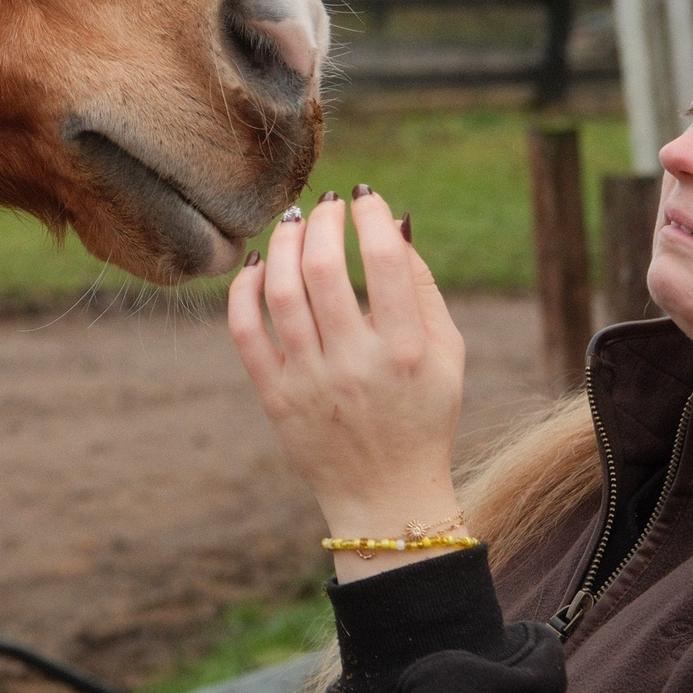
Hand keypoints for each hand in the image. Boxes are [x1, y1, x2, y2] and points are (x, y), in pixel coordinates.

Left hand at [226, 186, 466, 580]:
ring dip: (284, 245)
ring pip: (281, 293)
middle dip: (323, 223)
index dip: (370, 217)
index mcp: (407, 351)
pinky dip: (245, 290)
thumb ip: (423, 286)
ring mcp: (310, 382)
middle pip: (325, 271)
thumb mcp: (448, 354)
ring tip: (294, 223)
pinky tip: (259, 265)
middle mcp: (356, 365)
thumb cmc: (423, 414)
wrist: (386, 494)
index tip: (364, 197)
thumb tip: (393, 222)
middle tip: (327, 205)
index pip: (384, 263)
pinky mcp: (275, 396)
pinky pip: (245, 331)